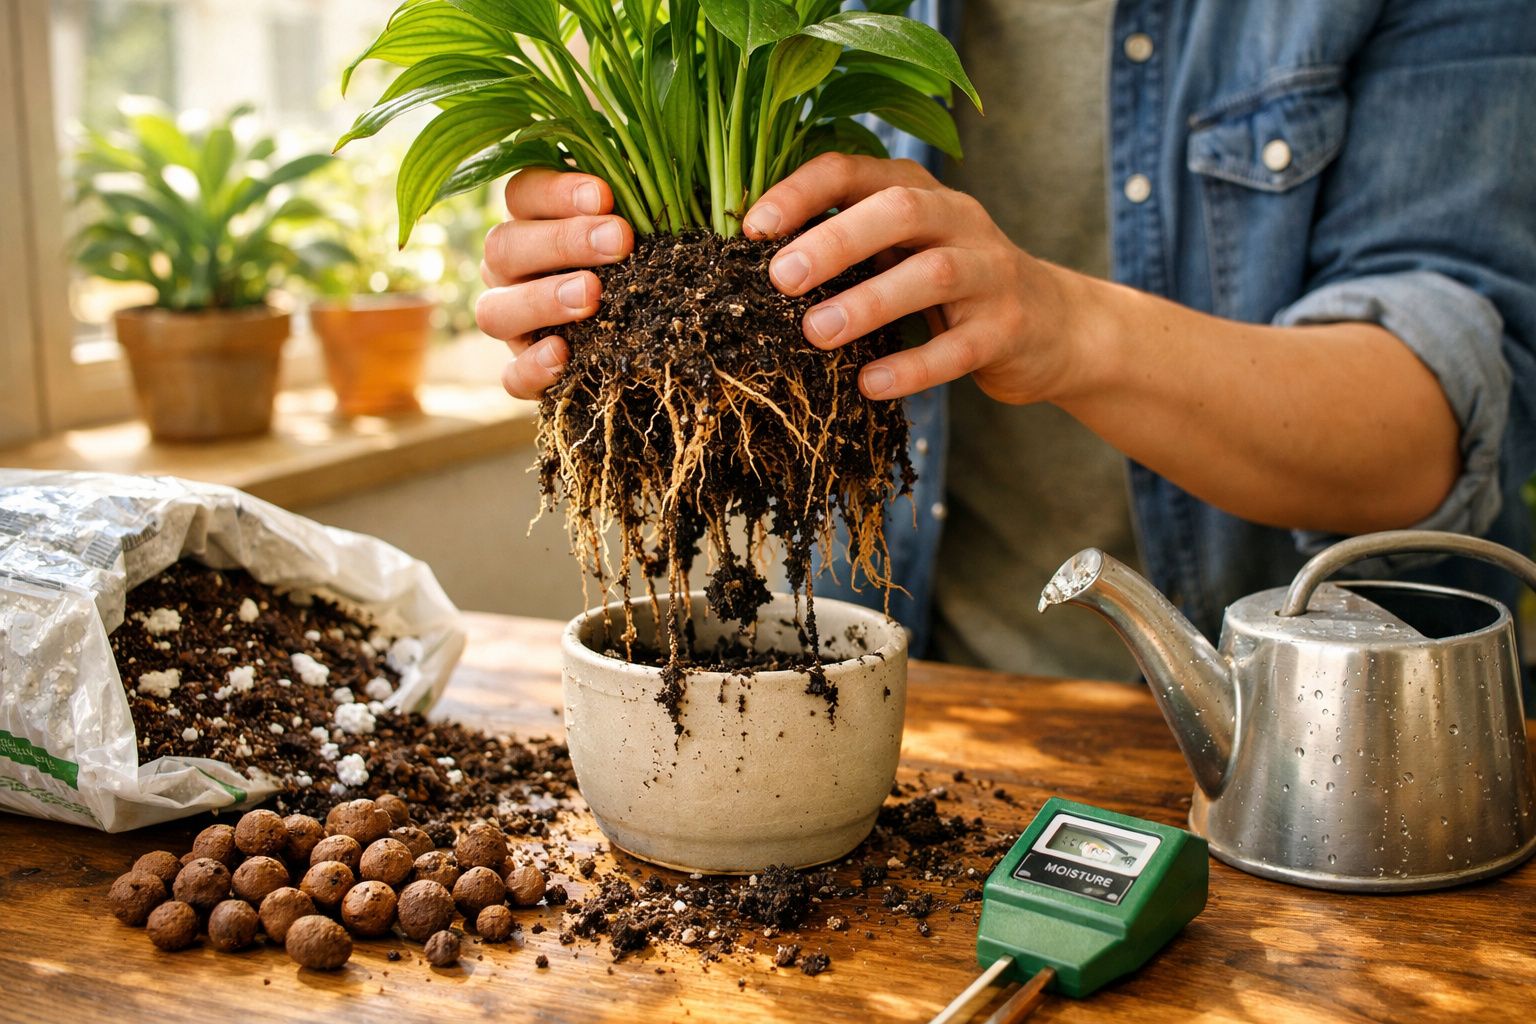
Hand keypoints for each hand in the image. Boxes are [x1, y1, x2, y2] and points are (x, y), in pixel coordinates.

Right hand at [477, 168, 634, 398]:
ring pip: (495, 310)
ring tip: (591, 295)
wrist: (655, 332)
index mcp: (531, 220)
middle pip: (505, 247)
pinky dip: (532, 367)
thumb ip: (644, 203)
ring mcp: (510, 321)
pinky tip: (563, 355)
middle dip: (562, 242)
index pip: (522, 193)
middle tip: (618, 241)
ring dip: (542, 300)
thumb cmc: (646, 255)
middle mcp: (509, 269)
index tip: (605, 196)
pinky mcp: (521, 370)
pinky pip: (510, 375)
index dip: (557, 192)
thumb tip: (678, 192)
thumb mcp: (645, 223)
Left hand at [744, 153, 1083, 403]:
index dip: (802, 192)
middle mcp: (960, 220)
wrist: (1055, 327)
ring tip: (815, 334)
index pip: (856, 170)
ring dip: (868, 302)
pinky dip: (911, 367)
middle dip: (835, 241)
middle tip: (780, 279)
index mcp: (920, 192)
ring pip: (931, 274)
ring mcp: (990, 273)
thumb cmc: (950, 286)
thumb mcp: (903, 250)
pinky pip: (958, 349)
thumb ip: (848, 243)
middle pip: (899, 212)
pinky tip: (868, 386)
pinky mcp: (1008, 329)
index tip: (751, 227)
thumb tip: (752, 259)